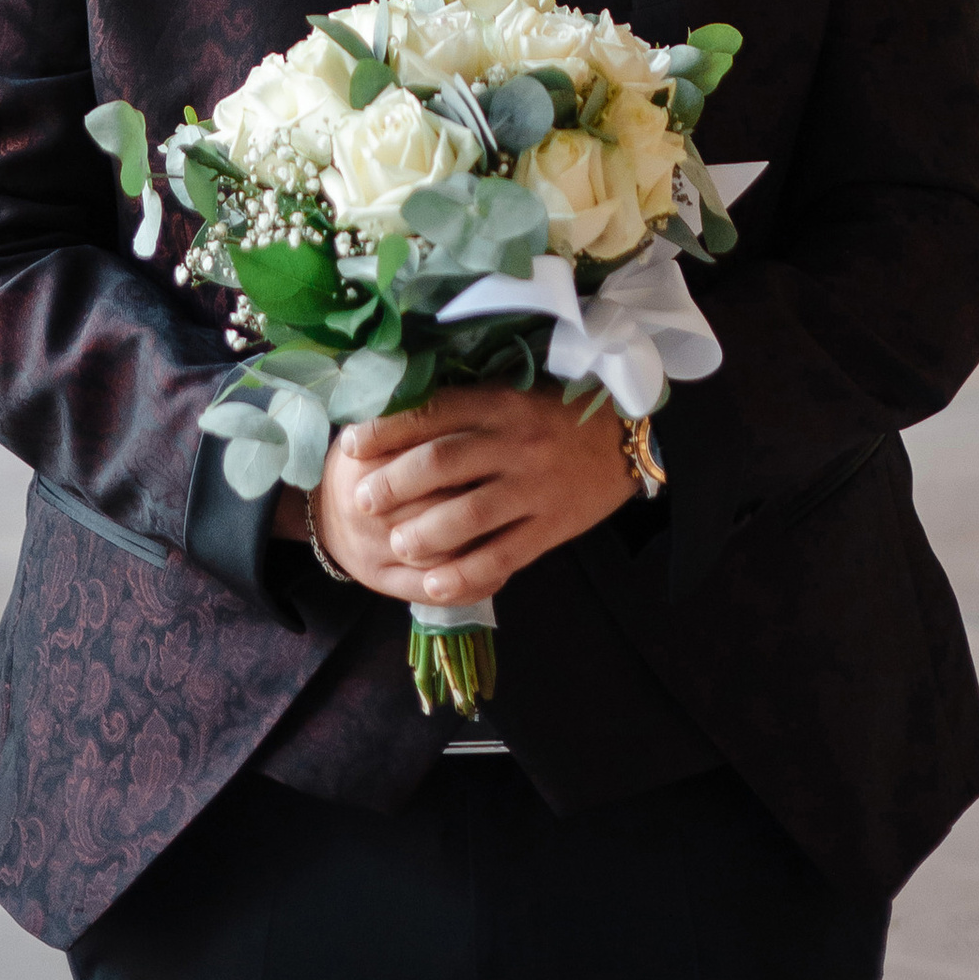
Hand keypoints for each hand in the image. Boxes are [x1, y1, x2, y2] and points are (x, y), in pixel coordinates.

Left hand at [297, 386, 636, 604]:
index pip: (435, 413)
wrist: (627, 437)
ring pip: (470, 514)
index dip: (389, 428)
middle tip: (363, 499)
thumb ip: (466, 408)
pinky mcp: (549, 528)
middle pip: (444, 462)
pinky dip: (465, 574)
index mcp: (501, 403)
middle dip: (396, 482)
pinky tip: (434, 585)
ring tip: (397, 544)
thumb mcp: (513, 394)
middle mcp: (513, 443)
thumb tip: (400, 420)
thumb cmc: (558, 412)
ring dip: (426, 532)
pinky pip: (503, 556)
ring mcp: (532, 488)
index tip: (352, 444)